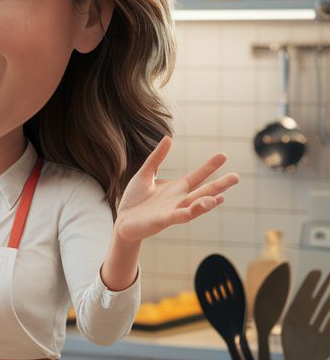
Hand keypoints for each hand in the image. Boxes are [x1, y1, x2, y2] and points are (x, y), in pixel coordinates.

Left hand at [115, 135, 238, 243]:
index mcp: (177, 188)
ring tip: (221, 196)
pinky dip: (190, 212)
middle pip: (203, 192)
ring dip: (208, 203)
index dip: (210, 167)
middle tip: (237, 177)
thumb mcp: (145, 174)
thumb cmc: (135, 200)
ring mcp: (173, 211)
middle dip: (219, 185)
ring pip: (195, 206)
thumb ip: (157, 158)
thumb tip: (169, 137)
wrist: (122, 222)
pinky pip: (179, 216)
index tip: (223, 155)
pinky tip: (199, 207)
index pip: (198, 176)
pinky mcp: (163, 220)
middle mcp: (179, 200)